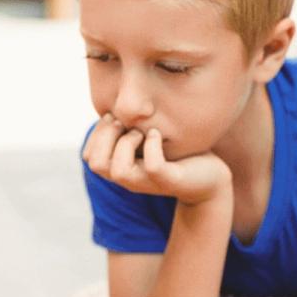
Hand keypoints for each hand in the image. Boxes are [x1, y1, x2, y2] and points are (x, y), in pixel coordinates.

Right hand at [83, 115, 230, 205]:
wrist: (209, 177)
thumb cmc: (175, 153)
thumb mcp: (144, 139)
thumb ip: (125, 132)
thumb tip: (109, 114)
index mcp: (120, 168)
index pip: (88, 156)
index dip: (97, 133)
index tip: (115, 117)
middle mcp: (129, 179)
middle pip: (96, 164)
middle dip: (106, 136)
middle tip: (126, 122)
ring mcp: (148, 182)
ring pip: (118, 171)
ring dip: (126, 143)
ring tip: (142, 131)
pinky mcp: (169, 180)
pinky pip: (153, 166)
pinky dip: (152, 146)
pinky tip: (157, 134)